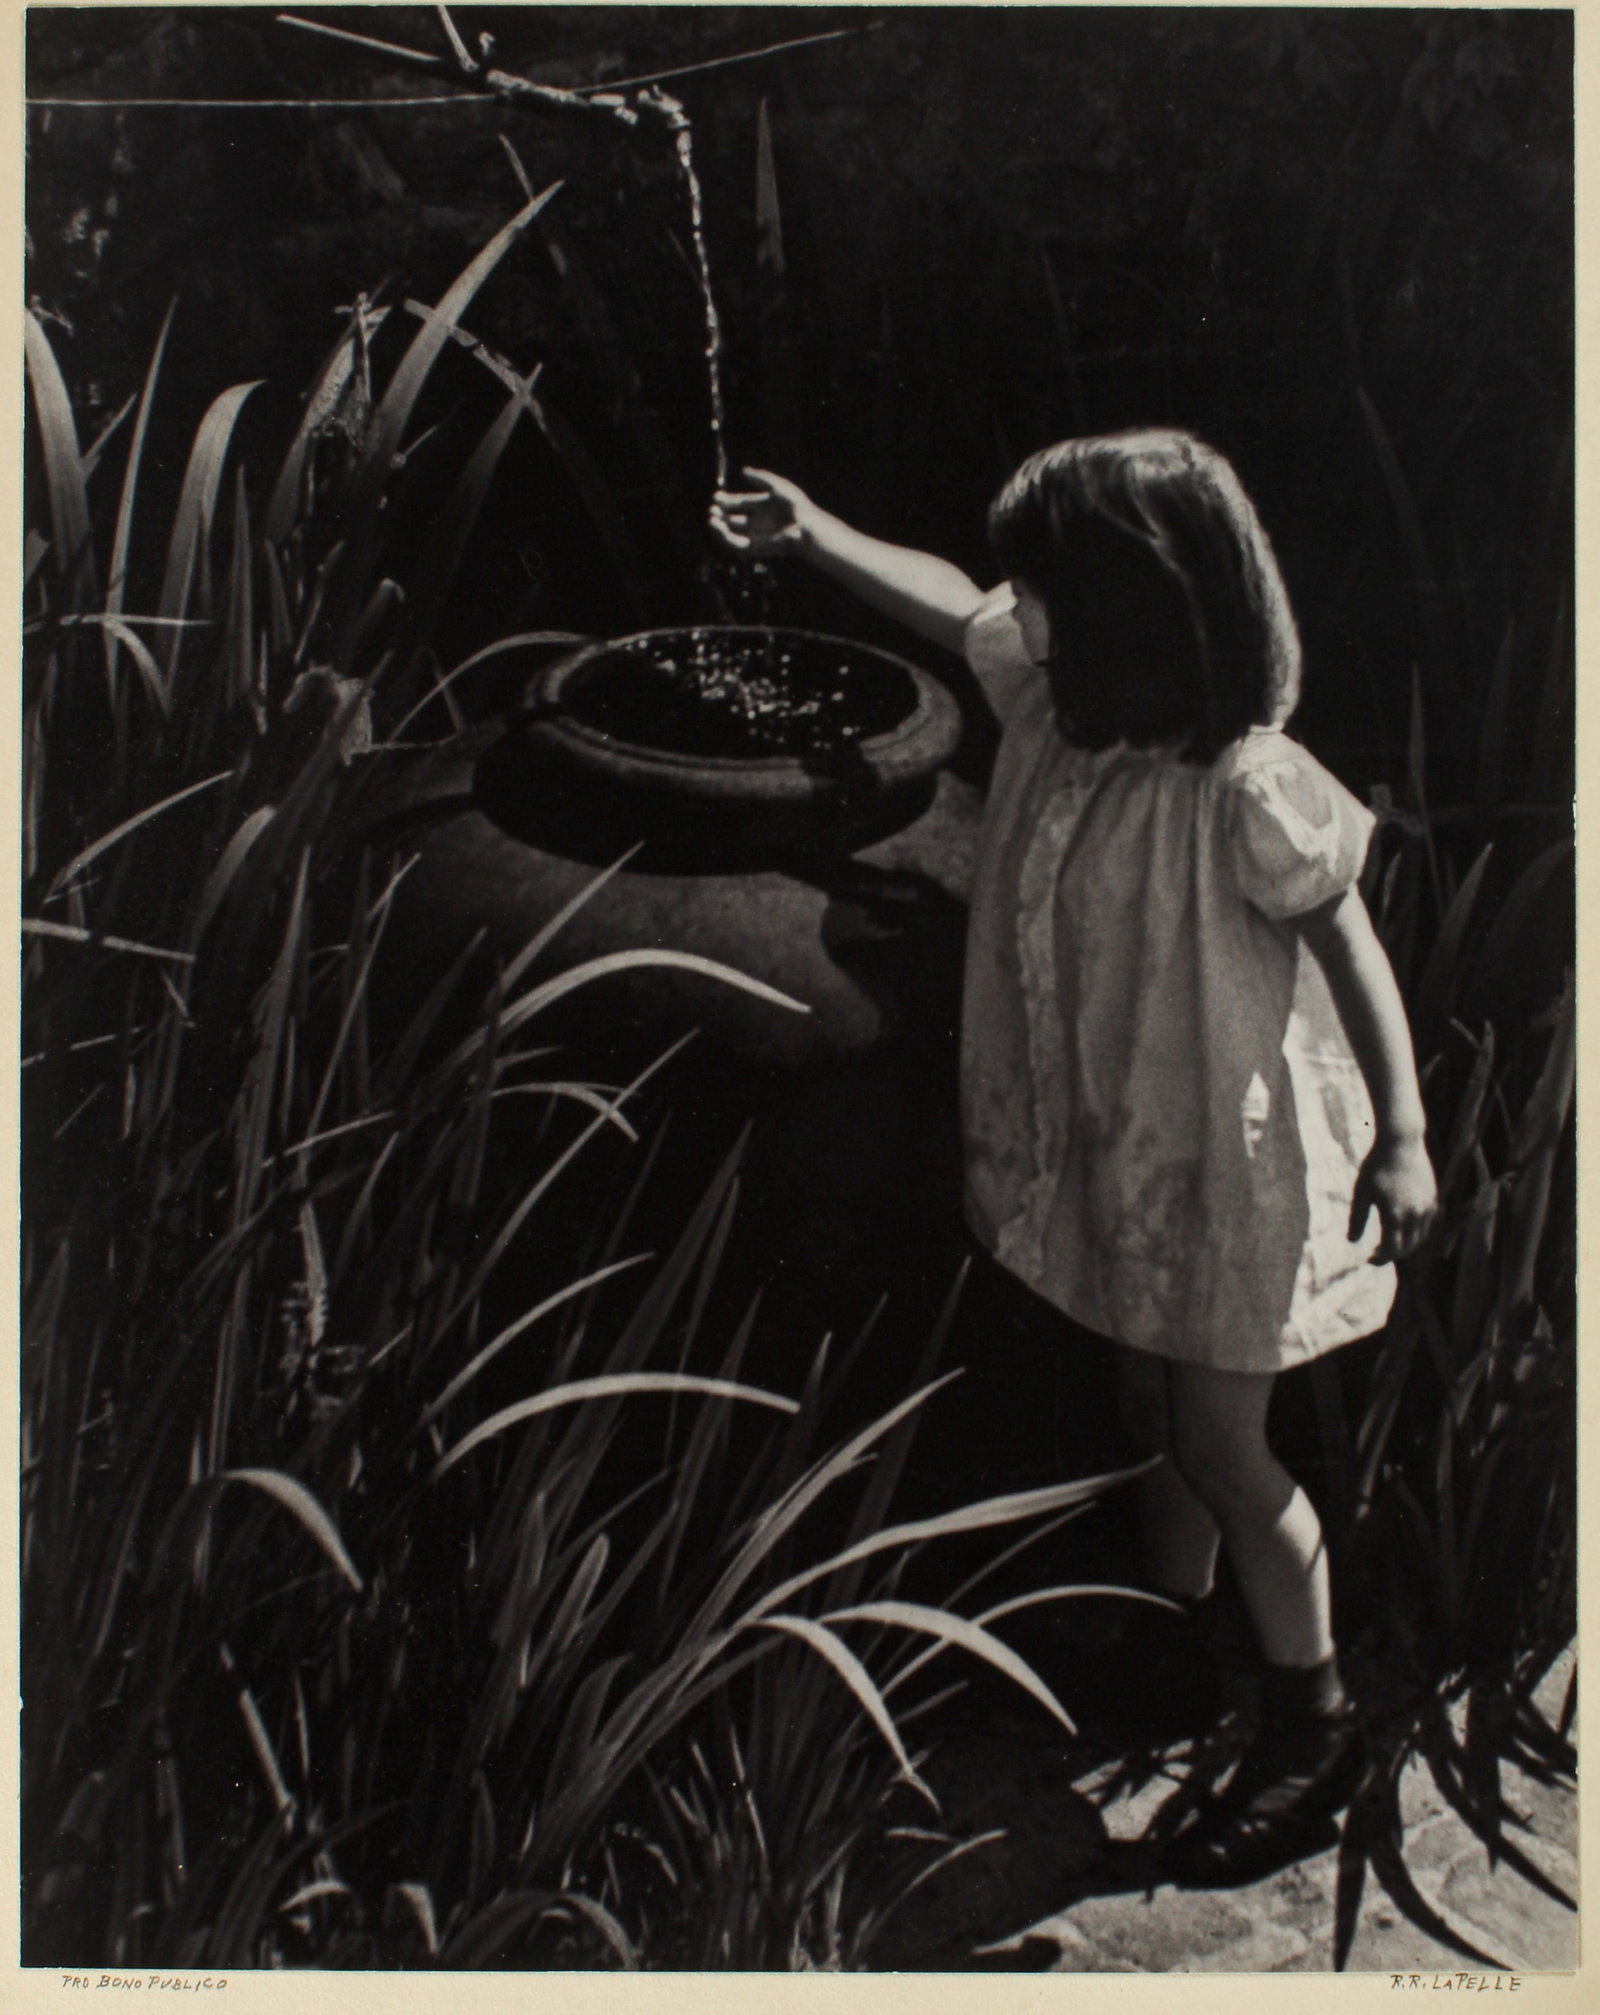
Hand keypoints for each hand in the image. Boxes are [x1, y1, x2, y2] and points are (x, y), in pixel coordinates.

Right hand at [710, 467, 813, 556]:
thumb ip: (761, 477)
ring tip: (712, 519)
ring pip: (731, 533)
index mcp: (761, 507)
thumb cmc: (795, 505)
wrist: (804, 526)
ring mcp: (755, 535)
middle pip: (732, 518)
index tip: (717, 497)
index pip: (739, 503)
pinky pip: (735, 544)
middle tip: (713, 508)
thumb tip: (743, 471)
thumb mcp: (778, 486)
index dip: (726, 501)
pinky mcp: (754, 547)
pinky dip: (725, 538)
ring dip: (719, 527)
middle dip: (720, 514)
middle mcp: (756, 522)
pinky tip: (719, 528)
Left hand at [1348, 1133, 1437, 1262]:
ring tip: (1389, 1241)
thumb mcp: (1361, 1191)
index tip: (1369, 1258)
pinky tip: (1403, 1228)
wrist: (1401, 1143)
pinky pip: (1428, 1226)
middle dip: (1392, 1254)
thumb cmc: (1376, 1166)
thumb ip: (1357, 1218)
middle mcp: (1415, 1215)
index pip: (1391, 1250)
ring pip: (1420, 1239)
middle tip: (1376, 1252)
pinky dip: (1417, 1233)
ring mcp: (1427, 1209)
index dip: (1380, 1259)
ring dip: (1406, 1245)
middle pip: (1408, 1248)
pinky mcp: (1434, 1201)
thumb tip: (1352, 1241)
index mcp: (1394, 1215)